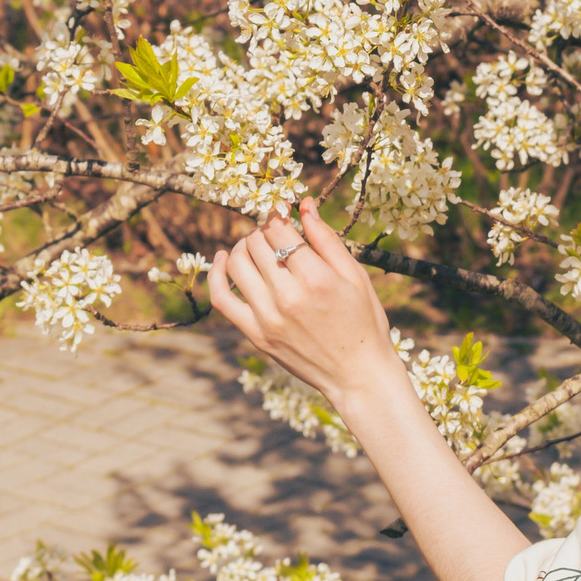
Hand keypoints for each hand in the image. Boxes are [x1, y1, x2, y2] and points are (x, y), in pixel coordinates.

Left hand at [210, 200, 406, 408]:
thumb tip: (304, 204)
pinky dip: (217, 274)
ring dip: (242, 246)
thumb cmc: (364, 322)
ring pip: (237, 264)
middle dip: (262, 230)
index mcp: (317, 279)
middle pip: (257, 244)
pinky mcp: (256, 335)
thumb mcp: (355, 276)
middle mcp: (289, 297)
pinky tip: (223, 259)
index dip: (277, 216)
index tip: (282, 214)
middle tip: (273, 232)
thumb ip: (327, 239)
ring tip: (255, 245)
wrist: (358, 375)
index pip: (279, 230)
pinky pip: (221, 298)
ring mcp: (268, 318)